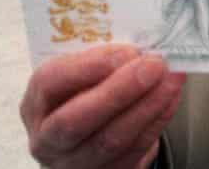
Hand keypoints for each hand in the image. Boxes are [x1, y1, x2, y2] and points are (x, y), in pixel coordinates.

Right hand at [20, 45, 185, 168]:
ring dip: (148, 106)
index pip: (50, 83)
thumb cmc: (83, 95)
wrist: (90, 136)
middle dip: (120, 90)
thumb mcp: (80, 75)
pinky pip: (135, 150)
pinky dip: (157, 120)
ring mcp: (74, 163)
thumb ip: (100, 62)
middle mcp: (48, 139)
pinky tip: (172, 98)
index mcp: (36, 103)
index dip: (86, 67)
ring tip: (172, 79)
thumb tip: (135, 51)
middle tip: (154, 66)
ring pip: (110, 139)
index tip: (125, 52)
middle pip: (77, 119)